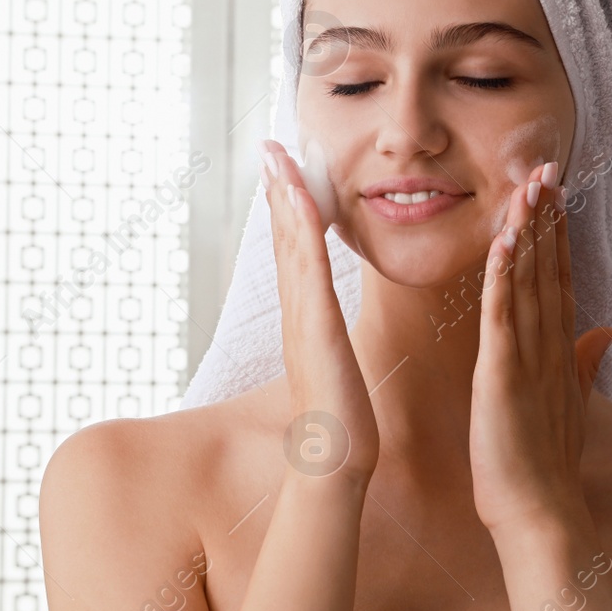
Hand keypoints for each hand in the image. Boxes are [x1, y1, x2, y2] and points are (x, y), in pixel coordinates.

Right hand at [261, 139, 377, 484]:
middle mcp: (298, 312)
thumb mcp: (337, 369)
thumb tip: (328, 333)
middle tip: (269, 146)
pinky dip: (299, 230)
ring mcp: (302, 317)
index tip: (284, 172)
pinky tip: (299, 198)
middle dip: (277, 190)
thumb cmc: (341, 424)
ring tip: (276, 156)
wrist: (334, 464)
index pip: (296, 253)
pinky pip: (308, 268)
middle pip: (284, 239)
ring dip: (282, 196)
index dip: (288, 210)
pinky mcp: (315, 327)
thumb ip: (330, 344)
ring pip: (291, 244)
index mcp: (307, 319)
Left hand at [469, 161, 611, 537]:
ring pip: (529, 284)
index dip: (557, 236)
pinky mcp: (502, 376)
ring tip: (531, 186)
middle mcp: (548, 349)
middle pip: (549, 271)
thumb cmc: (543, 467)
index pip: (558, 282)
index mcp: (556, 354)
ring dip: (529, 233)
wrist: (540, 516)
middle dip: (547, 219)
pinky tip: (505, 241)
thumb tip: (603, 331)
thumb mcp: (566, 405)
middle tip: (546, 167)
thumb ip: (583, 364)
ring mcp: (527, 360)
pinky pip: (502, 317)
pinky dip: (504, 278)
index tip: (554, 194)